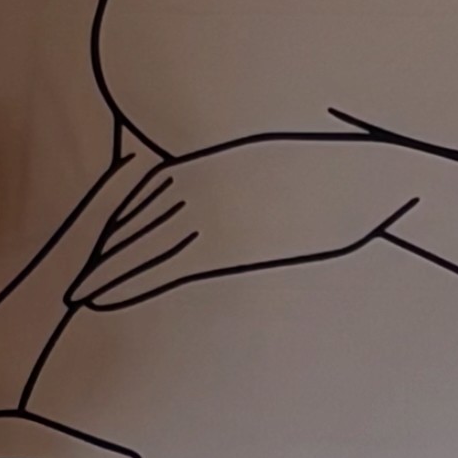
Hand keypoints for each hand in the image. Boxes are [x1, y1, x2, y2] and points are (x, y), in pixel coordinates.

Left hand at [69, 132, 424, 311]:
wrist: (379, 174)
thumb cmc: (354, 178)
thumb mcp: (300, 171)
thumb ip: (269, 183)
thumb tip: (268, 198)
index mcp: (227, 161)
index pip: (161, 189)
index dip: (126, 217)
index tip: (103, 239)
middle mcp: (211, 180)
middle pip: (143, 214)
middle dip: (108, 245)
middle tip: (78, 275)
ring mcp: (218, 206)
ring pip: (145, 240)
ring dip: (109, 267)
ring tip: (82, 292)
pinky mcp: (230, 236)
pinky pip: (166, 262)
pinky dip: (129, 280)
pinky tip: (104, 296)